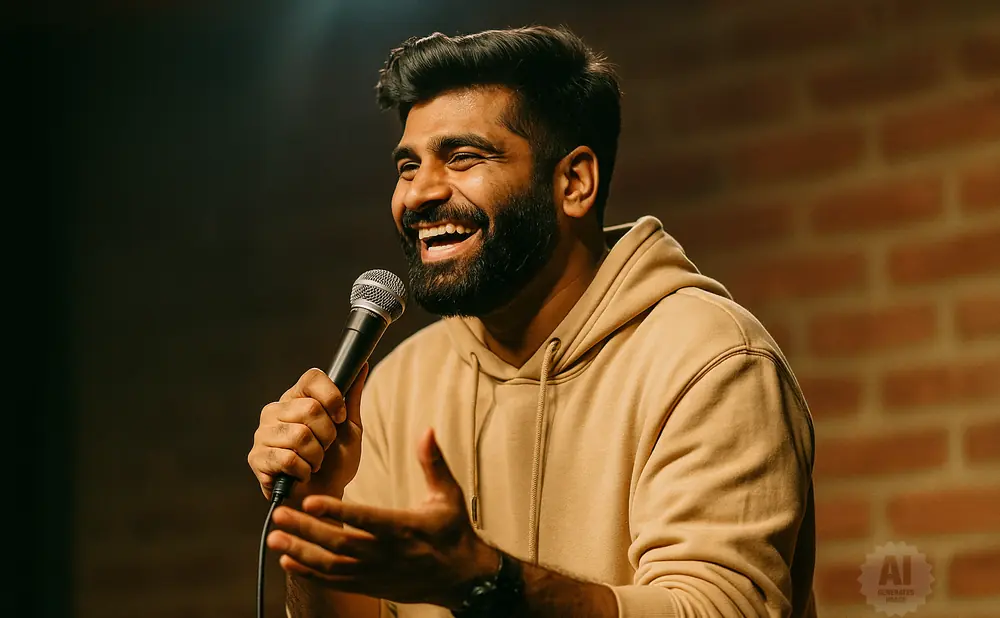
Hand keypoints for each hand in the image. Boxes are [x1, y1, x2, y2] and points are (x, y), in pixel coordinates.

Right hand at [247, 364, 368, 501]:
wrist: (323, 497)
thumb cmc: (336, 462)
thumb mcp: (350, 428)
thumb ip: (351, 398)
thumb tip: (362, 365)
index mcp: (297, 397)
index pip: (312, 378)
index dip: (332, 398)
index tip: (340, 418)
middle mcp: (275, 409)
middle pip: (310, 409)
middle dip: (328, 435)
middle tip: (325, 448)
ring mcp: (262, 433)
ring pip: (300, 436)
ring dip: (317, 456)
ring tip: (314, 462)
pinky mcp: (256, 458)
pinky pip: (288, 458)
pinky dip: (304, 470)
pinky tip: (302, 474)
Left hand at [266, 428, 498, 608]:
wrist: (462, 578)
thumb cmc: (453, 532)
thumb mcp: (448, 495)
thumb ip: (433, 462)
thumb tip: (426, 430)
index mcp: (404, 528)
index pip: (365, 519)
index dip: (337, 511)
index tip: (310, 500)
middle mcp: (386, 554)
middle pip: (340, 544)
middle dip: (306, 530)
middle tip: (279, 513)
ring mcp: (376, 573)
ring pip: (332, 566)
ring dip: (301, 552)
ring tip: (275, 537)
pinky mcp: (370, 585)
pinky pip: (335, 582)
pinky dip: (310, 574)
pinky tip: (288, 562)